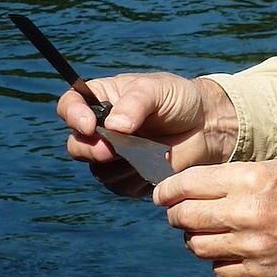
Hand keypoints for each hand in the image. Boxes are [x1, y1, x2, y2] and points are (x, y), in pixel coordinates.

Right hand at [59, 73, 238, 197]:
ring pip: (99, 171)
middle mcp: (100, 130)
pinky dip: (137, 179)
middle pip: (76, 146)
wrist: (206, 125)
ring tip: (150, 150)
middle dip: (93, 150)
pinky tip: (156, 165)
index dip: (73, 116)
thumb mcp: (157, 89)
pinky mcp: (129, 178)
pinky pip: (121, 187)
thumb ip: (135, 103)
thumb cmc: (179, 98)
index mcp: (100, 101)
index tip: (89, 125)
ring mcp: (113, 157)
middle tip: (114, 148)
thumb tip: (114, 126)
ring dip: (122, 165)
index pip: (69, 106)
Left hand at [153, 161, 276, 276]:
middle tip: (179, 215)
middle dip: (176, 215)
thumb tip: (190, 190)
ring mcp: (251, 247)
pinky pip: (219, 270)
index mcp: (248, 180)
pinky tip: (229, 251)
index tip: (162, 195)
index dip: (167, 191)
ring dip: (195, 239)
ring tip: (206, 234)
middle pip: (185, 217)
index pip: (187, 184)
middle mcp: (246, 213)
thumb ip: (231, 178)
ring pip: (197, 246)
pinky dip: (218, 261)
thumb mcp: (272, 169)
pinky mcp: (259, 273)